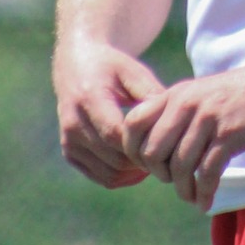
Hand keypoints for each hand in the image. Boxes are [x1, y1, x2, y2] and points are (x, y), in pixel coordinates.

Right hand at [53, 38, 166, 188]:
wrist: (75, 66)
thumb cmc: (112, 68)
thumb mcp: (133, 72)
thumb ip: (153, 95)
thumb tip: (175, 122)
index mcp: (89, 98)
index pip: (115, 134)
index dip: (143, 145)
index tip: (167, 142)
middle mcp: (74, 123)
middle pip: (115, 159)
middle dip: (144, 161)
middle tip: (169, 156)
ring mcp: (69, 141)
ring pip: (110, 174)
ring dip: (136, 173)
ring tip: (157, 159)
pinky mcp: (70, 153)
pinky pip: (102, 178)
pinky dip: (124, 177)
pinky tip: (141, 165)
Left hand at [121, 58, 244, 210]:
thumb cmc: (243, 93)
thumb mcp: (202, 94)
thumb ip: (178, 114)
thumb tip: (156, 148)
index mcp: (175, 94)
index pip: (132, 124)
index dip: (135, 151)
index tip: (152, 166)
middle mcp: (185, 104)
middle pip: (152, 152)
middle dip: (160, 174)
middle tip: (175, 181)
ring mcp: (207, 119)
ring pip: (179, 166)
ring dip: (183, 190)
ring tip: (191, 197)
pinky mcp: (229, 135)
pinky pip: (206, 173)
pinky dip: (203, 193)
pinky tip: (206, 202)